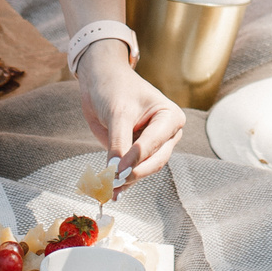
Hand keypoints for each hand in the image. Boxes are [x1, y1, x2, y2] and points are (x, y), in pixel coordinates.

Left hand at [75, 39, 185, 179]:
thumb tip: (116, 171)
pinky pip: (134, 170)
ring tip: (110, 188)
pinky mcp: (139, 153)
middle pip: (155, 160)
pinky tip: (111, 190)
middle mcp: (167, 133)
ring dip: (128, 180)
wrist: (101, 80)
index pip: (154, 143)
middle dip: (135, 173)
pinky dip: (123, 180)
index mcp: (170, 117)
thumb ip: (119, 142)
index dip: (136, 158)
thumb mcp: (118, 113)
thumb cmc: (115, 88)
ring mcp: (154, 144)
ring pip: (145, 169)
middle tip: (114, 182)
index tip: (118, 170)